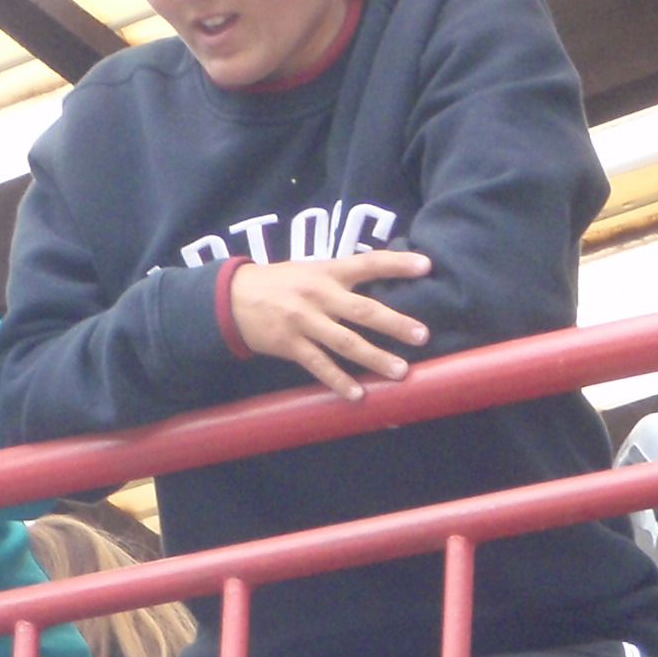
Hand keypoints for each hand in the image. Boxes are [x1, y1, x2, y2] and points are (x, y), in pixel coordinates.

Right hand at [228, 251, 431, 400]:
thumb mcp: (310, 269)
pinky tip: (356, 393)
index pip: (367, 263)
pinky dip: (337, 380)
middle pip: (362, 310)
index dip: (396, 263)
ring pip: (344, 342)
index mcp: (327, 272)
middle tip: (422, 335)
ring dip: (374, 358)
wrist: (232, 298)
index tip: (426, 265)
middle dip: (394, 323)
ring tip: (400, 372)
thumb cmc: (279, 283)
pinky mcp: (289, 344)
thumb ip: (341, 276)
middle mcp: (318, 295)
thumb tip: (381, 279)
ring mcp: (303, 321)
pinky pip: (318, 365)